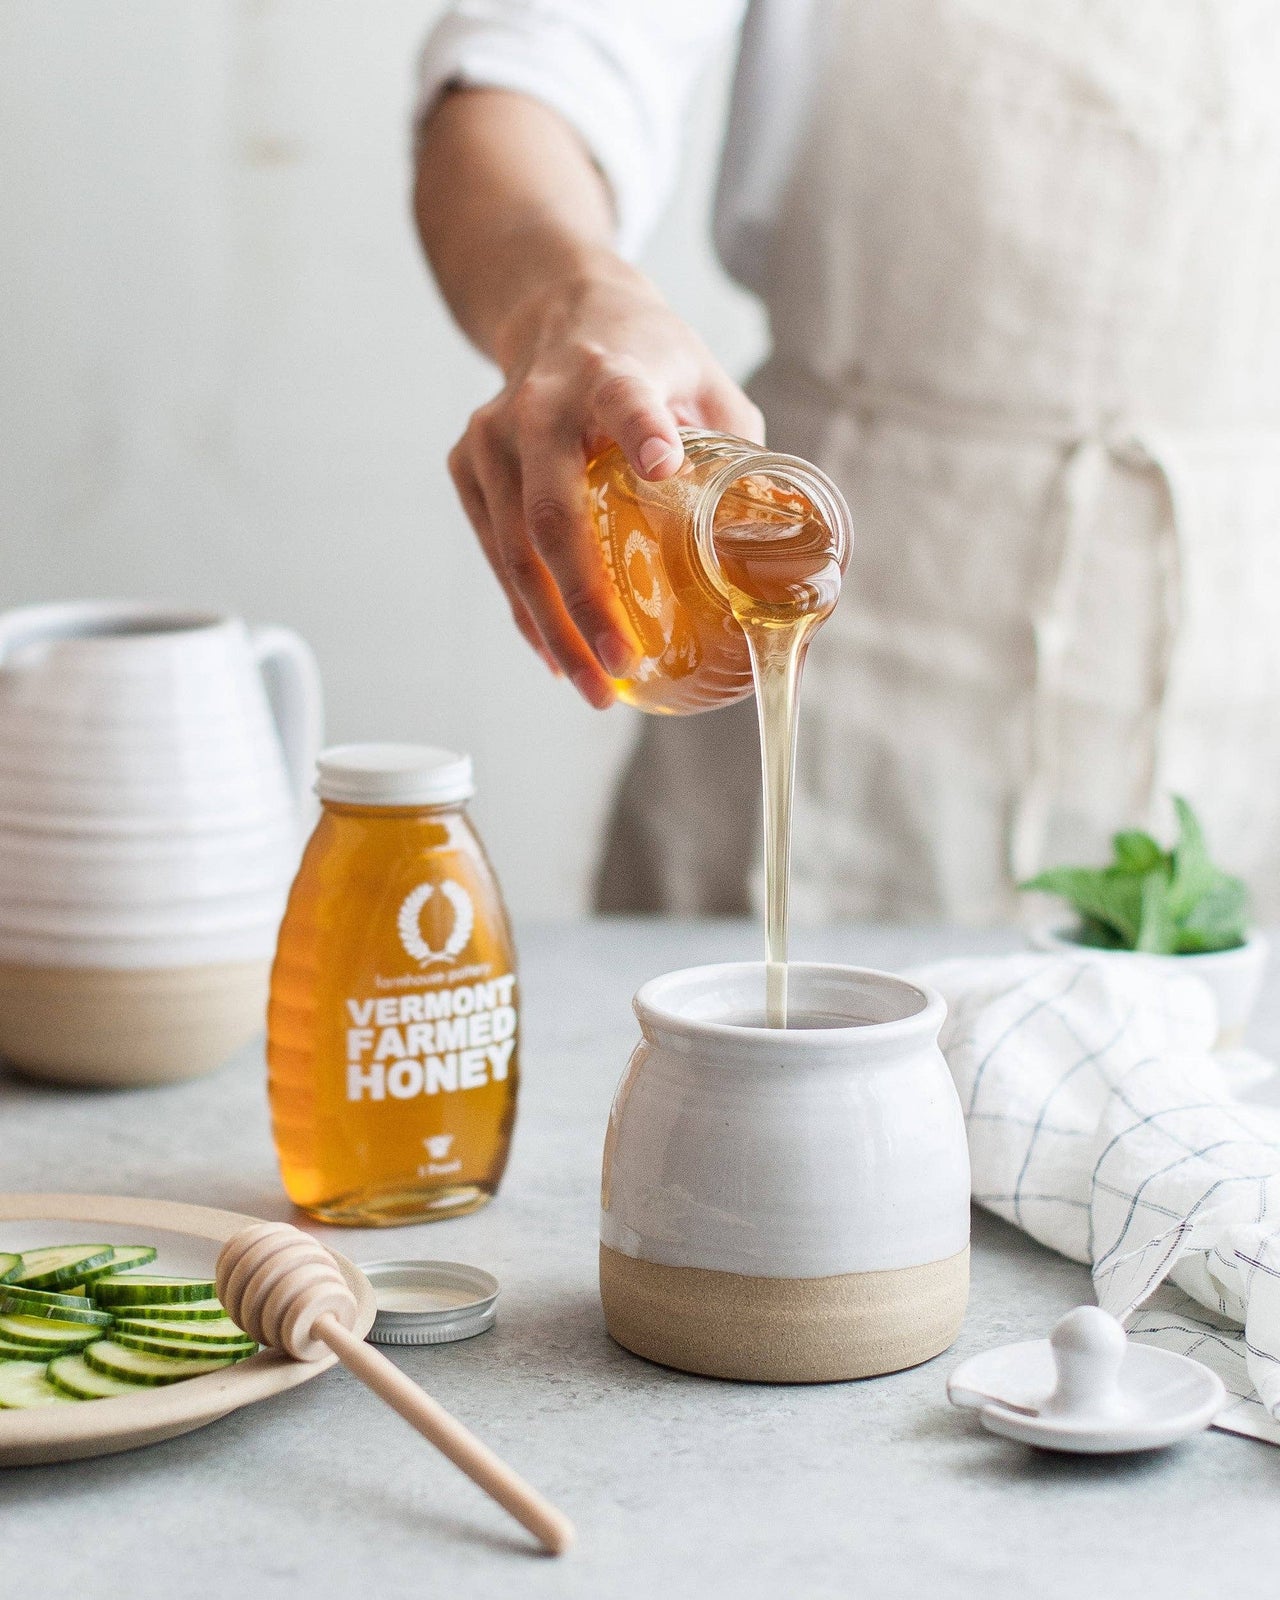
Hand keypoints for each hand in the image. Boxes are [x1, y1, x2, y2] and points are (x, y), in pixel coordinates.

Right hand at [447, 252, 763, 706]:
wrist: (557, 310)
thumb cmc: (647, 359)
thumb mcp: (708, 384)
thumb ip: (742, 459)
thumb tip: (786, 561)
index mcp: (610, 371)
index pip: (624, 398)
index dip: (641, 430)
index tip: (661, 466)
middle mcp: (539, 402)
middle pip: (553, 514)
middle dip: (585, 602)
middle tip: (621, 663)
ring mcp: (491, 437)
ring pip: (514, 550)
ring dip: (553, 628)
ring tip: (594, 687)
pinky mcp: (466, 466)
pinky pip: (495, 554)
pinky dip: (526, 611)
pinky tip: (556, 656)